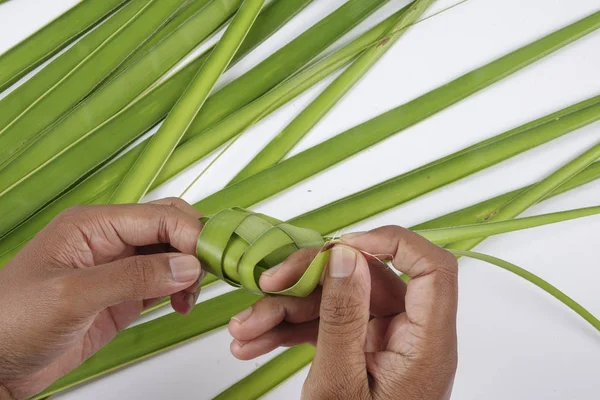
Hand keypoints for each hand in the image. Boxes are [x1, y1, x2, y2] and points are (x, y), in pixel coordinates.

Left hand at [0, 198, 203, 398]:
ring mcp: (118, 267)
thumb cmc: (11, 321)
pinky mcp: (124, 294)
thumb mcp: (73, 296)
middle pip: (170, 227)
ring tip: (190, 297)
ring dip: (191, 270)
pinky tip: (181, 304)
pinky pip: (164, 281)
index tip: (214, 258)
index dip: (191, 234)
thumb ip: (133, 277)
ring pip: (173, 253)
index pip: (158, 216)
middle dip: (196, 246)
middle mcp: (109, 240)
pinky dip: (182, 289)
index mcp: (93, 225)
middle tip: (212, 274)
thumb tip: (188, 265)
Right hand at [228, 226, 458, 399]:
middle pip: (367, 281)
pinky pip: (330, 326)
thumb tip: (344, 255)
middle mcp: (410, 336)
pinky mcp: (362, 351)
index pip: (432, 269)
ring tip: (245, 330)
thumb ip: (342, 316)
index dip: (391, 243)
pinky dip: (293, 331)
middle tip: (267, 286)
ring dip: (287, 311)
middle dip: (309, 282)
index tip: (341, 246)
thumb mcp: (339, 383)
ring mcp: (384, 343)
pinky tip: (256, 341)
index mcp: (425, 343)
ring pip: (338, 302)